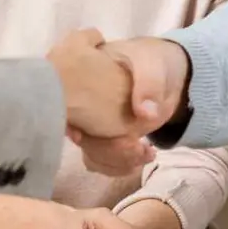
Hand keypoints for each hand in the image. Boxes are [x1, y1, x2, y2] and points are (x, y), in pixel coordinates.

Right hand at [65, 37, 191, 177]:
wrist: (165, 74)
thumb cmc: (150, 62)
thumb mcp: (151, 64)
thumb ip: (149, 84)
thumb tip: (145, 115)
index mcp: (81, 80)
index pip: (62, 105)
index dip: (66, 123)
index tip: (80, 136)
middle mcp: (81, 106)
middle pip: (78, 136)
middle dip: (105, 149)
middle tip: (136, 145)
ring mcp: (94, 125)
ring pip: (91, 153)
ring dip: (116, 161)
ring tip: (146, 152)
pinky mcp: (108, 139)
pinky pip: (103, 160)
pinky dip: (121, 166)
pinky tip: (143, 157)